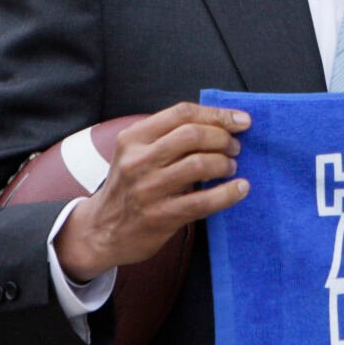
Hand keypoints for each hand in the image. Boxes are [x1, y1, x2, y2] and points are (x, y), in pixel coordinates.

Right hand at [53, 102, 249, 280]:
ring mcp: (148, 189)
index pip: (181, 113)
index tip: (241, 120)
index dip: (217, 114)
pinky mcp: (160, 216)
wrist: (102, 231)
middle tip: (235, 148)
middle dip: (223, 138)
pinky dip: (228, 193)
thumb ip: (168, 136)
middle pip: (192, 135)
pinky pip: (203, 201)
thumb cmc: (129, 186)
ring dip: (225, 163)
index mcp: (133, 138)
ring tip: (231, 167)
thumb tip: (221, 123)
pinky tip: (241, 188)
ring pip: (199, 164)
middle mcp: (138, 160)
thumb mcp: (136, 153)